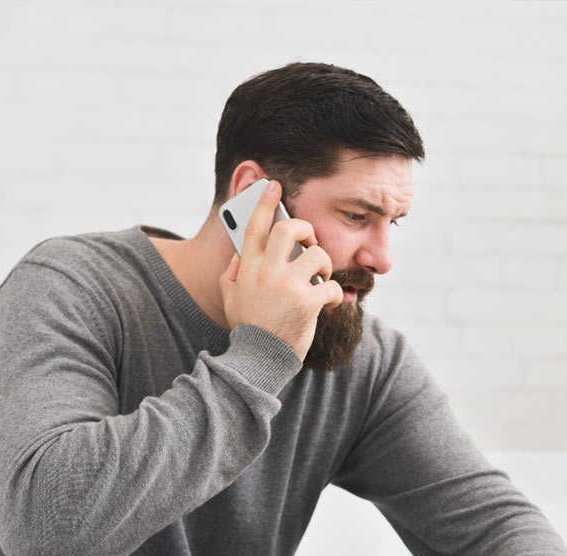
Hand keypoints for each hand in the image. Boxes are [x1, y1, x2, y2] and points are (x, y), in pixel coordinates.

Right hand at [218, 180, 343, 359]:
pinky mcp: (307, 303)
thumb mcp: (230, 298)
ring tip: (322, 278)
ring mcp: (287, 286)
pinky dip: (336, 294)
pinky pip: (332, 286)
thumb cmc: (249, 328)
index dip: (263, 202)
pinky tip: (331, 304)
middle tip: (311, 242)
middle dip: (306, 229)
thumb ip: (232, 273)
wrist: (259, 360)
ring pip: (317, 255)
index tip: (272, 185)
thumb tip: (239, 254)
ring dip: (325, 264)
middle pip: (288, 229)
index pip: (254, 226)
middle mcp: (266, 272)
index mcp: (247, 268)